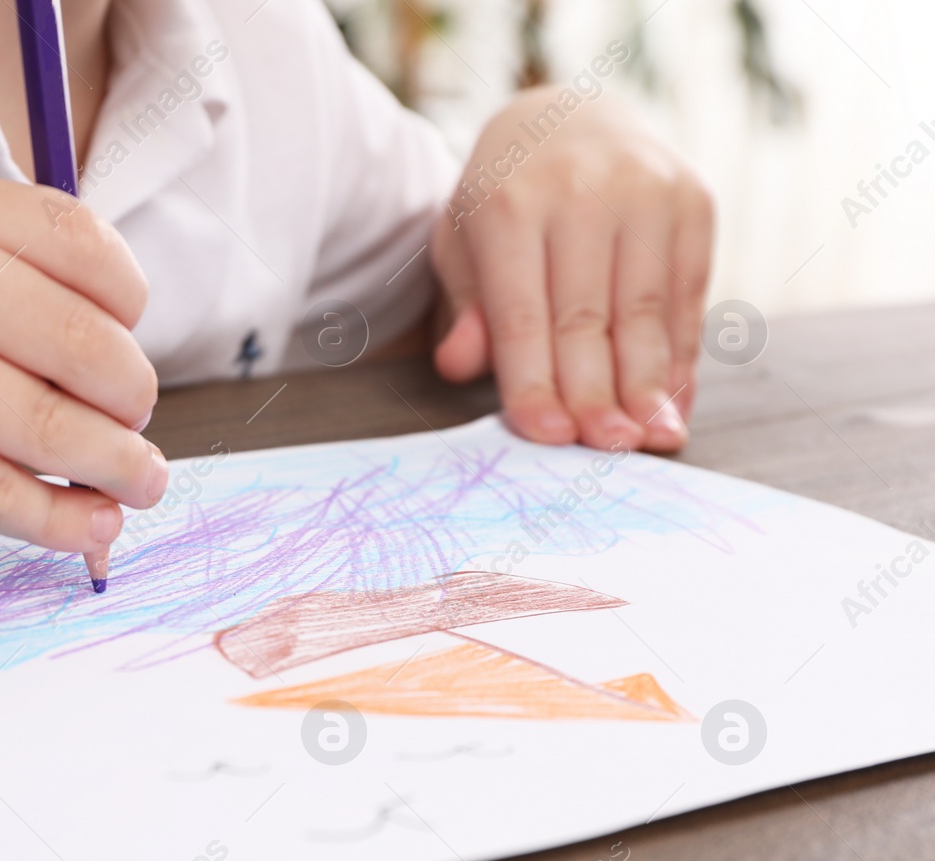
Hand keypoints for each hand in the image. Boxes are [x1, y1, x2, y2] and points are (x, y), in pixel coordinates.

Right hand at [0, 175, 165, 551]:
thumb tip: (90, 345)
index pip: (77, 241)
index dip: (126, 302)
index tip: (125, 341)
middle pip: (89, 342)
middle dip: (131, 398)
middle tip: (130, 429)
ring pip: (61, 426)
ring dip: (123, 466)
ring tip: (140, 485)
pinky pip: (10, 496)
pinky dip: (67, 521)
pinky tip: (89, 530)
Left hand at [430, 87, 714, 452]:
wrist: (567, 117)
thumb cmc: (502, 199)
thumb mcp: (462, 241)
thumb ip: (465, 305)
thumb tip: (460, 364)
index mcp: (510, 203)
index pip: (524, 313)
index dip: (537, 380)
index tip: (549, 437)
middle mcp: (583, 190)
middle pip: (589, 317)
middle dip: (597, 392)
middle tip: (604, 450)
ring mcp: (647, 191)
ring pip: (647, 309)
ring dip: (649, 384)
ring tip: (651, 439)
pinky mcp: (694, 201)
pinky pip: (687, 294)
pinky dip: (681, 354)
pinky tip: (675, 401)